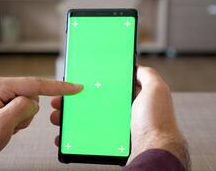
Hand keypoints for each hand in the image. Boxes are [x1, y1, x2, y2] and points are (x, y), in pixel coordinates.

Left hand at [0, 76, 81, 170]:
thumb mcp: (1, 126)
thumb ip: (22, 108)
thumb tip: (33, 102)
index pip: (35, 84)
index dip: (58, 87)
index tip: (74, 87)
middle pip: (31, 95)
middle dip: (27, 114)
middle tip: (13, 126)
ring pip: (27, 104)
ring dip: (21, 119)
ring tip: (6, 128)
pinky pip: (19, 109)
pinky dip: (17, 121)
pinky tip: (5, 127)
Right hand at [50, 66, 188, 168]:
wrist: (154, 150)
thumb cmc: (157, 121)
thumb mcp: (156, 89)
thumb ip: (147, 75)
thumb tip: (135, 66)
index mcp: (129, 99)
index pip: (103, 89)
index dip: (87, 85)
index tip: (73, 84)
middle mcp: (120, 113)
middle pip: (91, 104)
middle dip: (73, 102)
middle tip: (60, 101)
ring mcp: (114, 128)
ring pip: (85, 121)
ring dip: (69, 119)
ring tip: (58, 117)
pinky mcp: (108, 143)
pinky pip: (86, 138)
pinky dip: (73, 137)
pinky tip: (64, 135)